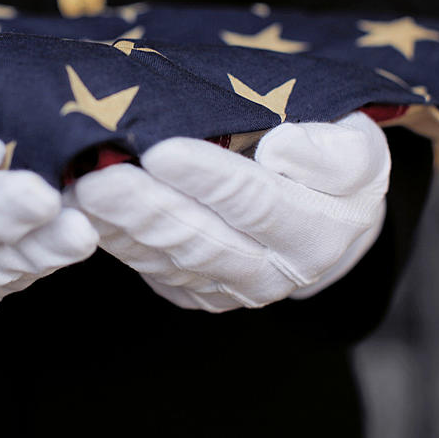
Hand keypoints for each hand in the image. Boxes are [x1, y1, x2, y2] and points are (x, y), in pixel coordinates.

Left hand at [70, 112, 389, 311]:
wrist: (323, 214)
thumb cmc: (334, 165)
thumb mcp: (358, 147)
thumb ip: (333, 155)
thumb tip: (282, 150)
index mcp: (316, 233)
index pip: (255, 202)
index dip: (208, 178)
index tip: (163, 149)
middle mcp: (270, 273)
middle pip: (198, 237)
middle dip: (144, 206)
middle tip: (99, 176)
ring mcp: (226, 287)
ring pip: (164, 256)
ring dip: (118, 224)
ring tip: (80, 188)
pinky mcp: (193, 289)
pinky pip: (147, 265)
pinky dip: (113, 236)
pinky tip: (82, 209)